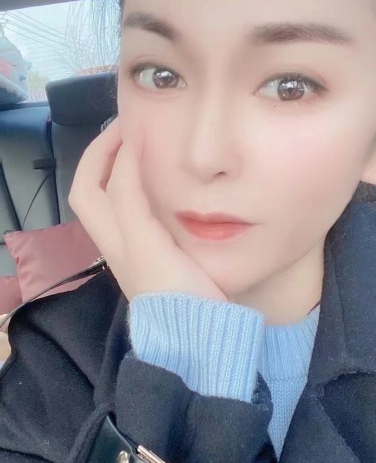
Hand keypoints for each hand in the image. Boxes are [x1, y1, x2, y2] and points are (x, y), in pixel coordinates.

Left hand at [68, 117, 227, 302]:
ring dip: (129, 175)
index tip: (129, 126)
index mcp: (111, 237)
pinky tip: (176, 190)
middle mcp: (120, 244)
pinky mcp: (164, 261)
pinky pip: (147, 217)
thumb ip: (131, 196)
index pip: (88, 184)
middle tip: (136, 135)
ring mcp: (141, 253)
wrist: (199, 336)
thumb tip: (130, 148)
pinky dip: (152, 195)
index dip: (101, 151)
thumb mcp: (145, 240)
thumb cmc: (172, 289)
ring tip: (154, 155)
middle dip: (108, 160)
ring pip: (122, 205)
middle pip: (98, 193)